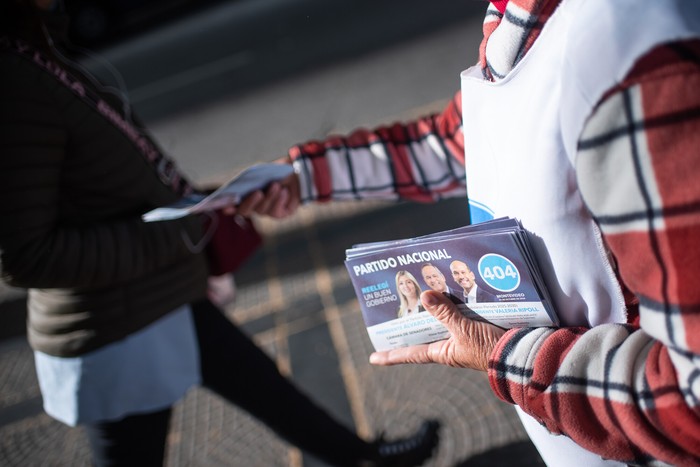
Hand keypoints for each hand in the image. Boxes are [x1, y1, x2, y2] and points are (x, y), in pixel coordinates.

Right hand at [222, 159, 300, 217]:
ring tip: (276, 185)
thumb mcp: (262, 173)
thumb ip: (251, 179)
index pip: (232, 203)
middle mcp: (253, 206)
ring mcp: (265, 211)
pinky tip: (284, 192)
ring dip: (269, 197)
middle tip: (258, 192)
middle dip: (250, 202)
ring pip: (262, 210)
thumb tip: (243, 182)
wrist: (297, 175)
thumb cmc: (276, 173)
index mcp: (244, 195)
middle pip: (244, 211)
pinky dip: (279, 200)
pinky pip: (275, 212)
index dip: (228, 206)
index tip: (226, 207)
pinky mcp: (279, 215)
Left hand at [369, 290, 505, 370]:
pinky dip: (452, 300)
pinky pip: (458, 311)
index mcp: (442, 351)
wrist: (521, 351)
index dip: (392, 355)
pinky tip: (446, 286)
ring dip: (431, 305)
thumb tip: (425, 295)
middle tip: (391, 309)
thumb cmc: (490, 348)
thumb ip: (445, 313)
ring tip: (415, 288)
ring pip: (440, 318)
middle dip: (410, 319)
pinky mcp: (476, 325)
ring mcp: (463, 334)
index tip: (373, 358)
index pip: (411, 353)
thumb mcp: (464, 330)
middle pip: (423, 330)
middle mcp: (449, 344)